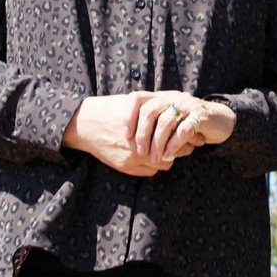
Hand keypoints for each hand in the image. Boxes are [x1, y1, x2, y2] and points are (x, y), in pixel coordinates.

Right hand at [62, 95, 194, 176]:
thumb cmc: (113, 109)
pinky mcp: (126, 166)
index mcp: (148, 123)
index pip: (178, 134)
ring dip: (165, 158)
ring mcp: (135, 156)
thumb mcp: (136, 104)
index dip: (184, 133)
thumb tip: (178, 115)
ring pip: (163, 164)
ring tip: (164, 149)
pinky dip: (152, 165)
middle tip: (182, 142)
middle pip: (174, 151)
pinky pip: (149, 172)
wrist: (87, 123)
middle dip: (179, 147)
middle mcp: (143, 142)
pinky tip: (148, 155)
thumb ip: (156, 111)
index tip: (188, 130)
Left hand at [124, 91, 235, 164]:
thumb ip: (154, 123)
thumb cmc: (188, 123)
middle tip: (140, 151)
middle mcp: (172, 97)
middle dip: (143, 134)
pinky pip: (183, 131)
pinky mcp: (200, 116)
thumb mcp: (169, 119)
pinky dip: (174, 145)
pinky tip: (169, 155)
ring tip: (154, 158)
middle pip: (149, 110)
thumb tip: (130, 140)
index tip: (126, 134)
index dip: (128, 115)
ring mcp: (187, 105)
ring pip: (166, 122)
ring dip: (158, 143)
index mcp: (161, 97)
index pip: (137, 98)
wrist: (220, 120)